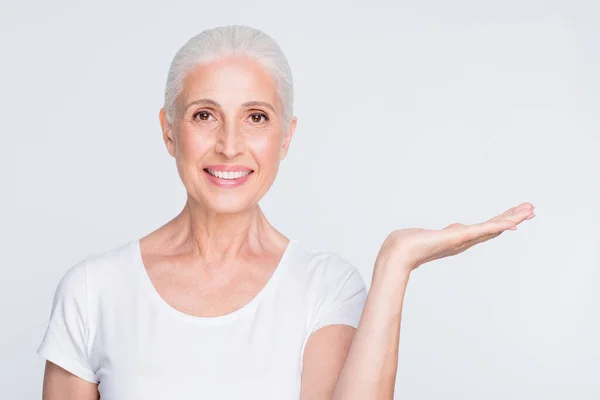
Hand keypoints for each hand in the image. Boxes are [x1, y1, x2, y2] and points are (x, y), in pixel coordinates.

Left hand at [375, 202, 535, 275]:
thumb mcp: (422, 235)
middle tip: (531, 209)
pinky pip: (485, 229)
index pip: (483, 229)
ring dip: (513, 218)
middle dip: (512, 218)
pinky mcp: (461, 237)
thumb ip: (428, 235)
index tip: (513, 216)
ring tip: (530, 210)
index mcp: (456, 238)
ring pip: (494, 227)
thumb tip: (422, 235)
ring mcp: (464, 239)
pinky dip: (500, 225)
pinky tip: (513, 221)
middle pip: (494, 227)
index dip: (499, 223)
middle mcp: (463, 240)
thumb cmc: (405, 246)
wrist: (400, 252)